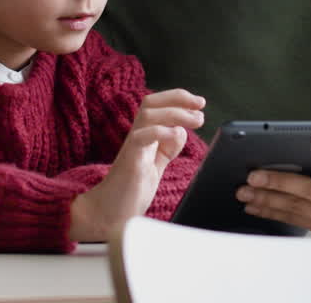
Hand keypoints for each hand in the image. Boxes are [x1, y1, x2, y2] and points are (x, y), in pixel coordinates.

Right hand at [69, 89, 203, 240]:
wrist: (110, 213)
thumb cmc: (131, 189)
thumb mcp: (156, 163)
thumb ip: (167, 146)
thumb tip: (180, 130)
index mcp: (144, 135)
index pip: (157, 105)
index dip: (178, 99)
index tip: (199, 104)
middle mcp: (136, 136)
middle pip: (151, 102)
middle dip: (177, 98)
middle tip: (200, 105)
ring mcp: (132, 146)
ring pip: (148, 114)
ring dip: (175, 112)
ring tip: (195, 119)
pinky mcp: (129, 159)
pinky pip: (142, 136)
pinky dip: (162, 131)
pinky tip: (176, 135)